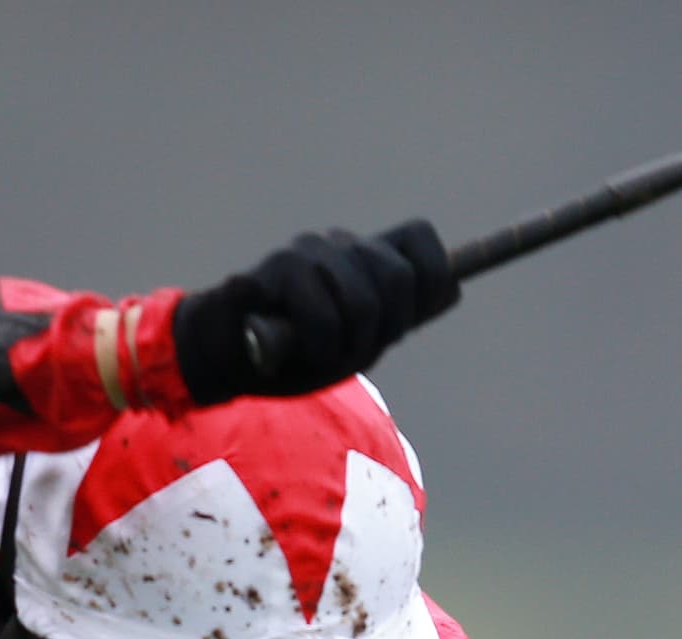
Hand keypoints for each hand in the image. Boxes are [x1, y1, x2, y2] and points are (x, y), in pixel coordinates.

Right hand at [172, 223, 458, 402]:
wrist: (227, 356)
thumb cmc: (295, 351)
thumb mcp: (357, 340)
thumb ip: (396, 316)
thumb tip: (454, 287)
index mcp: (362, 256)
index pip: (419, 239)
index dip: (431, 276)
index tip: (407, 318)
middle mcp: (338, 244)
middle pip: (398, 279)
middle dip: (385, 328)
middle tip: (352, 348)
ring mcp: (308, 251)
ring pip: (363, 303)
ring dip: (347, 347)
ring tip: (318, 352)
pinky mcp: (277, 269)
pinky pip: (323, 317)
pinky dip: (318, 349)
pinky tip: (293, 350)